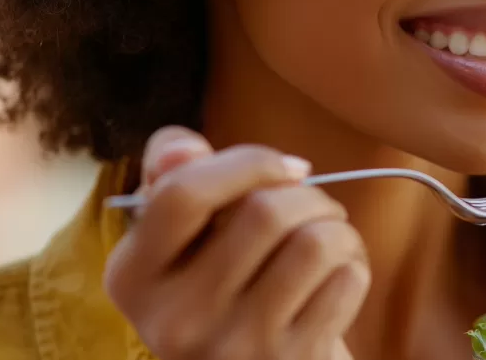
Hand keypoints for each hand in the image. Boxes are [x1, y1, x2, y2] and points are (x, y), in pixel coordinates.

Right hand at [103, 127, 369, 359]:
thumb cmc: (224, 283)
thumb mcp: (183, 236)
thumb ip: (172, 177)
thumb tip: (181, 146)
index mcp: (133, 277)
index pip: (184, 194)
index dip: (249, 161)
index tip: (286, 167)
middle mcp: (174, 319)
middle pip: (265, 212)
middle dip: (308, 195)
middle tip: (313, 207)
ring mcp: (234, 347)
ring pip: (315, 243)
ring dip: (337, 228)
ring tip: (328, 239)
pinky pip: (345, 279)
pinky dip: (352, 265)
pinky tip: (335, 277)